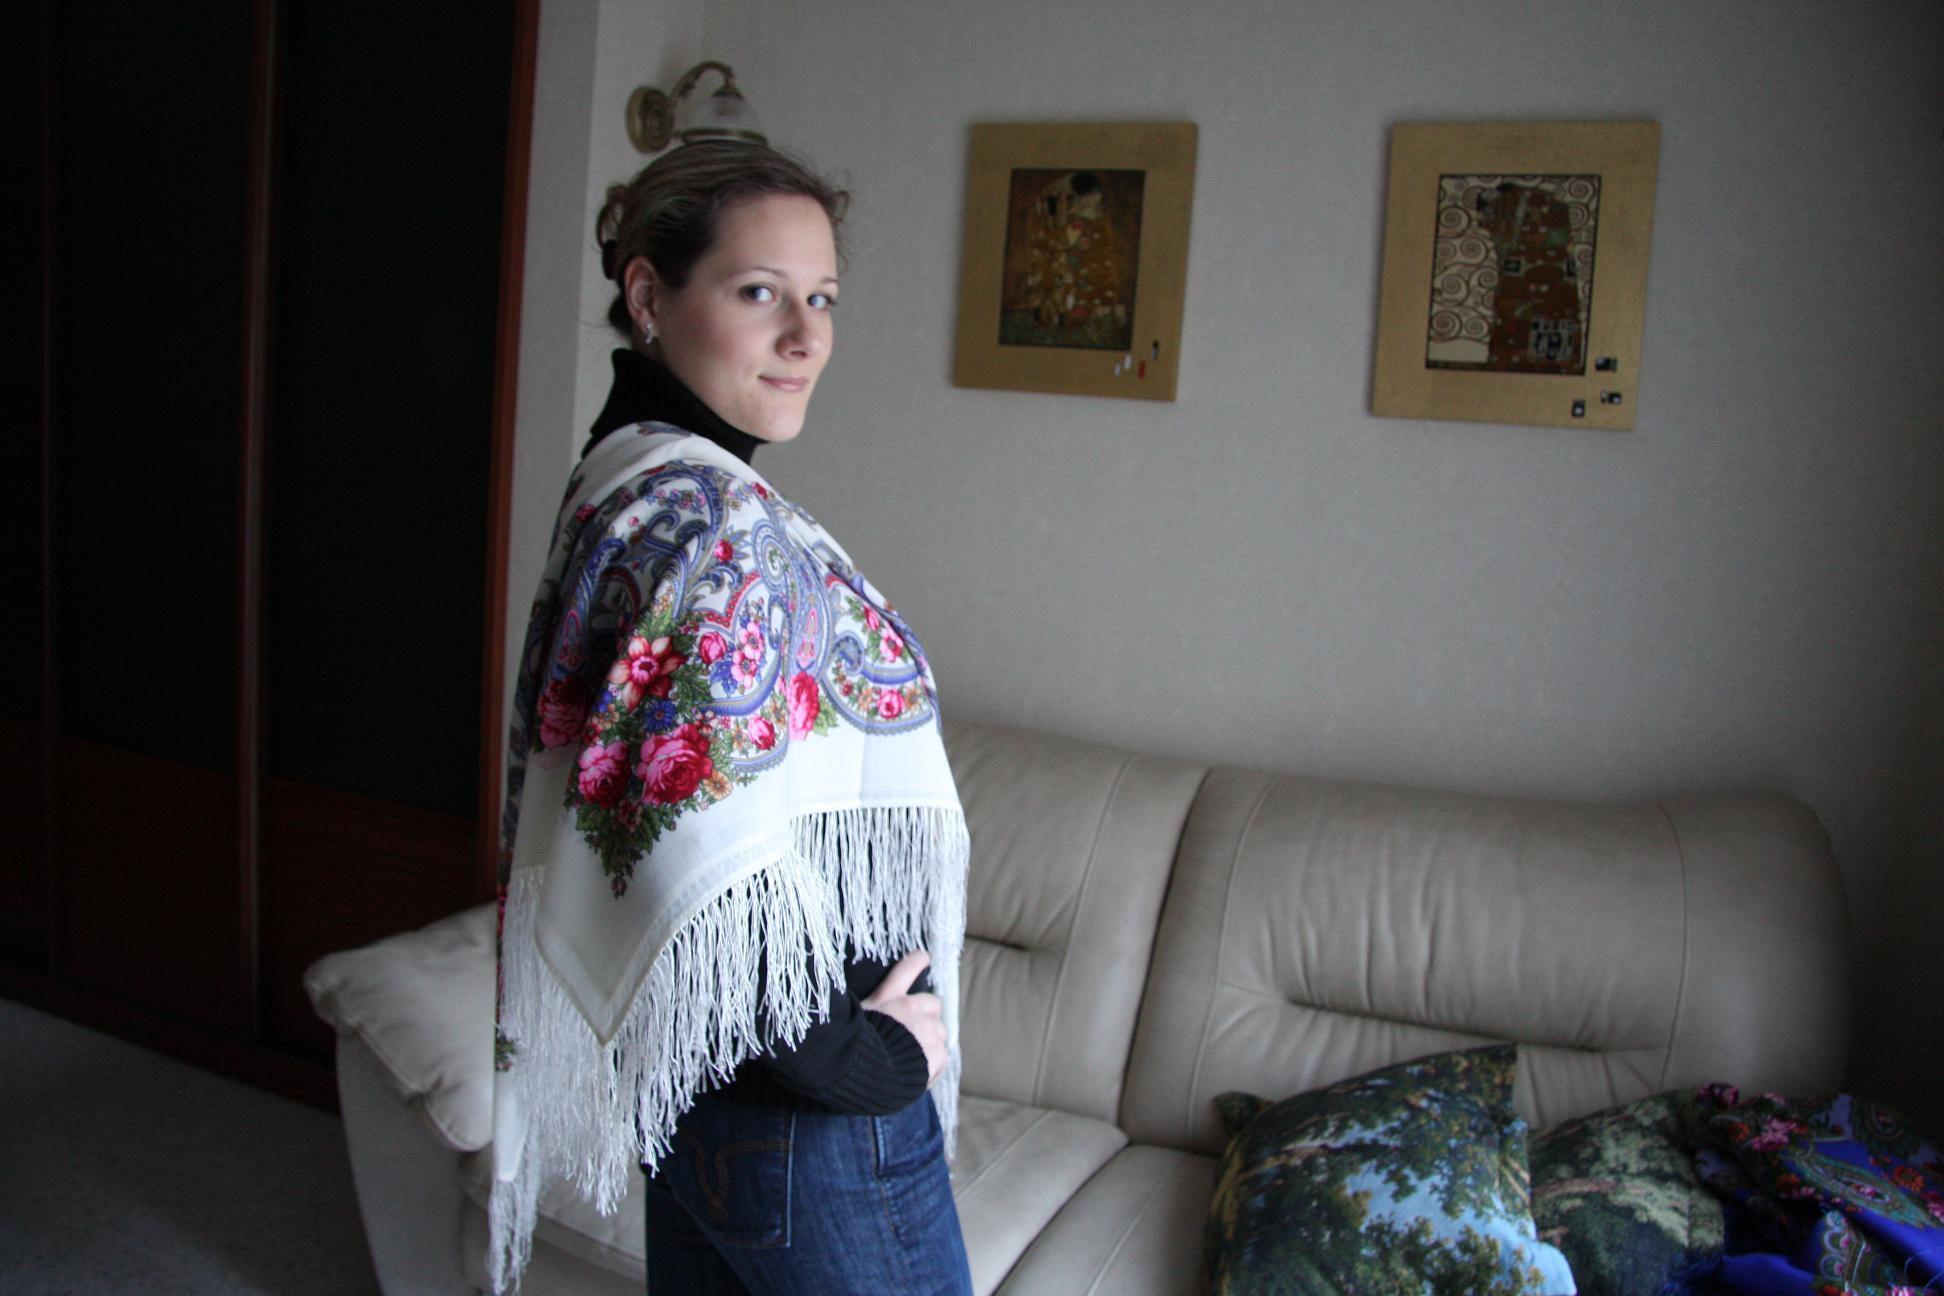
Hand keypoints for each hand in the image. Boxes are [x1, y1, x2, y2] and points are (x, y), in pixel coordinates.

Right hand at [861, 950, 946, 1085]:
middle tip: (909, 1033)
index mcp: (890, 1000)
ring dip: (931, 1040)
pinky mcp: (937, 1054)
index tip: (923, 957)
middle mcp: (912, 1012)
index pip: (906, 971)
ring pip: (940, 1032)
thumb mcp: (856, 1016)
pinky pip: (943, 1056)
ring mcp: (928, 1032)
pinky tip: (917, 1070)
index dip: (916, 963)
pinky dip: (934, 1063)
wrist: (861, 1074)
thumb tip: (870, 994)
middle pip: (932, 1005)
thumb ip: (868, 1003)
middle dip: (924, 1016)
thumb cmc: (851, 1046)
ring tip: (911, 1057)